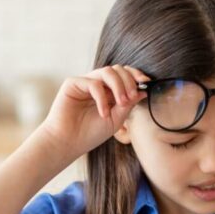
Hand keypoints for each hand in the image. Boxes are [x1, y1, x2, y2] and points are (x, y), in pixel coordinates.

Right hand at [36, 65, 150, 162]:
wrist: (68, 143)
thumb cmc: (90, 134)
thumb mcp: (116, 119)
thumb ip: (128, 104)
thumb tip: (144, 90)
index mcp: (108, 92)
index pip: (124, 75)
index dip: (136, 75)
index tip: (146, 82)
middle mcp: (97, 85)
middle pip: (118, 69)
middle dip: (129, 81)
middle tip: (131, 97)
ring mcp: (84, 83)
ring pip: (107, 71)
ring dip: (118, 86)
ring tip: (121, 103)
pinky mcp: (72, 84)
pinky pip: (93, 83)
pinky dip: (101, 98)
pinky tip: (102, 113)